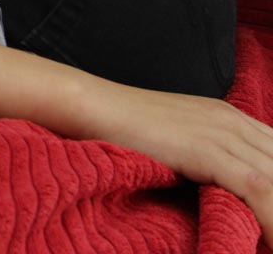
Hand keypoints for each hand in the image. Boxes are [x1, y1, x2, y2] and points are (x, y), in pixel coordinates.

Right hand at [83, 81, 272, 246]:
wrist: (94, 108)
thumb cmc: (123, 127)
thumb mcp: (177, 137)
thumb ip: (204, 154)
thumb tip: (219, 191)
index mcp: (229, 117)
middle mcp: (233, 121)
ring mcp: (222, 133)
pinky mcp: (207, 150)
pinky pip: (257, 188)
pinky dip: (271, 217)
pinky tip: (270, 242)